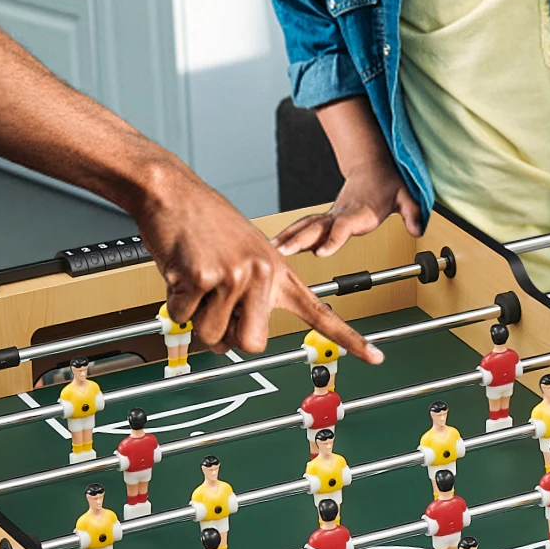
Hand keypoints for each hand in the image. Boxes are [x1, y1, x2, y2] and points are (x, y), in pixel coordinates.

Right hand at [133, 166, 382, 364]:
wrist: (173, 192)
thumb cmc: (203, 224)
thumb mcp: (244, 254)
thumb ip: (250, 294)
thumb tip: (235, 340)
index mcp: (278, 271)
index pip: (321, 312)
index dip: (349, 339)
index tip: (376, 357)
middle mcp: (263, 274)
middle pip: (252, 344)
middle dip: (226, 338)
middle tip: (212, 309)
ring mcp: (235, 275)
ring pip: (212, 336)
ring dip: (196, 318)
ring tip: (196, 279)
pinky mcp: (203, 276)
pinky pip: (182, 316)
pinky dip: (175, 301)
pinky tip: (179, 269)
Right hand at [272, 163, 422, 259]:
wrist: (373, 167)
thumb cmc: (388, 184)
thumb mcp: (406, 196)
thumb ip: (412, 212)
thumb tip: (417, 228)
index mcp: (359, 212)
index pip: (343, 227)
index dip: (333, 239)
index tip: (320, 253)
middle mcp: (340, 214)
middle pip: (316, 227)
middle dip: (298, 240)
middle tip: (281, 252)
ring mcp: (330, 216)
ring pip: (305, 226)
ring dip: (288, 238)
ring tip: (271, 251)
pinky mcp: (325, 219)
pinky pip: (304, 227)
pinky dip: (288, 235)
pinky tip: (275, 246)